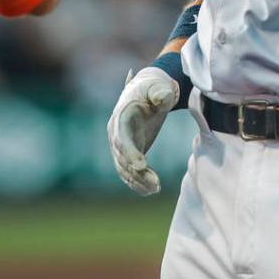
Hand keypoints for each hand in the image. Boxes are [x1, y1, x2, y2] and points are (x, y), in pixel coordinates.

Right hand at [107, 67, 178, 195]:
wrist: (147, 91)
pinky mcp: (126, 152)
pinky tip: (150, 190)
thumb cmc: (152, 89)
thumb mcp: (157, 88)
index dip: (130, 153)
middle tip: (156, 184)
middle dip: (137, 173)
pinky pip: (127, 172)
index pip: (121, 139)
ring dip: (138, 181)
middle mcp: (115, 133)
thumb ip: (160, 93)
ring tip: (156, 189)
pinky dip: (136, 183)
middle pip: (122, 158)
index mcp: (121, 117)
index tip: (142, 166)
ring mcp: (118, 144)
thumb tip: (163, 97)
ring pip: (124, 168)